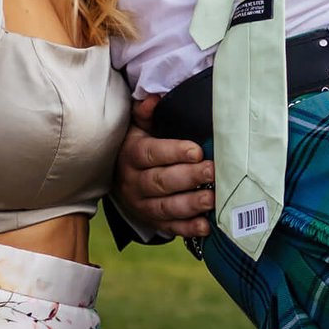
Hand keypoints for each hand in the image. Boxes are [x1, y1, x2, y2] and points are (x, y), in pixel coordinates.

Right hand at [114, 96, 212, 238]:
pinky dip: (187, 229)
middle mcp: (133, 182)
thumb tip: (154, 98)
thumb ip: (145, 112)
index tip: (197, 151)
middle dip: (188, 177)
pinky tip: (205, 226)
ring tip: (211, 199)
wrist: (117, 177)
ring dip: (190, 204)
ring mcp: (142, 204)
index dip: (173, 152)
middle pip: (160, 181)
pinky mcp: (152, 221)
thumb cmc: (138, 146)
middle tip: (212, 172)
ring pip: (165, 207)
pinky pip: (169, 227)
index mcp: (131, 154)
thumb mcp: (137, 126)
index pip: (150, 153)